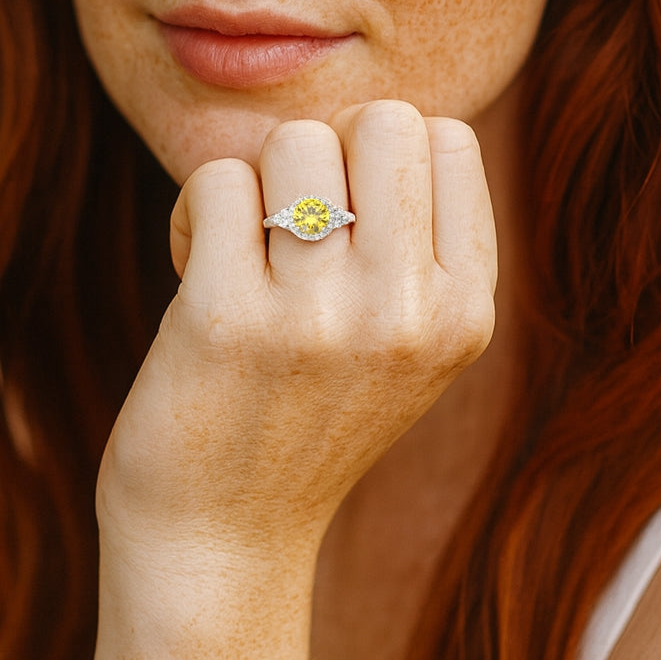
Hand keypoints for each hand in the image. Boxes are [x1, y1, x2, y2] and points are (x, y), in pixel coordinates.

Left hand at [96, 100, 496, 567]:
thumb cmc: (307, 415)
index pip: (446, 135)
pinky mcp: (226, 319)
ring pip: (296, 141)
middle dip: (325, 150)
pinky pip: (218, 179)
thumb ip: (421, 241)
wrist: (223, 541)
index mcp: (466, 311)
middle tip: (292, 220)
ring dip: (256, 179)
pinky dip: (194, 208)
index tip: (348, 214)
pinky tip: (194, 263)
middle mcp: (407, 313)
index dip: (382, 152)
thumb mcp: (409, 343)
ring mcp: (319, 318)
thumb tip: (380, 118)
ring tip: (244, 247)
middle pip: (380, 118)